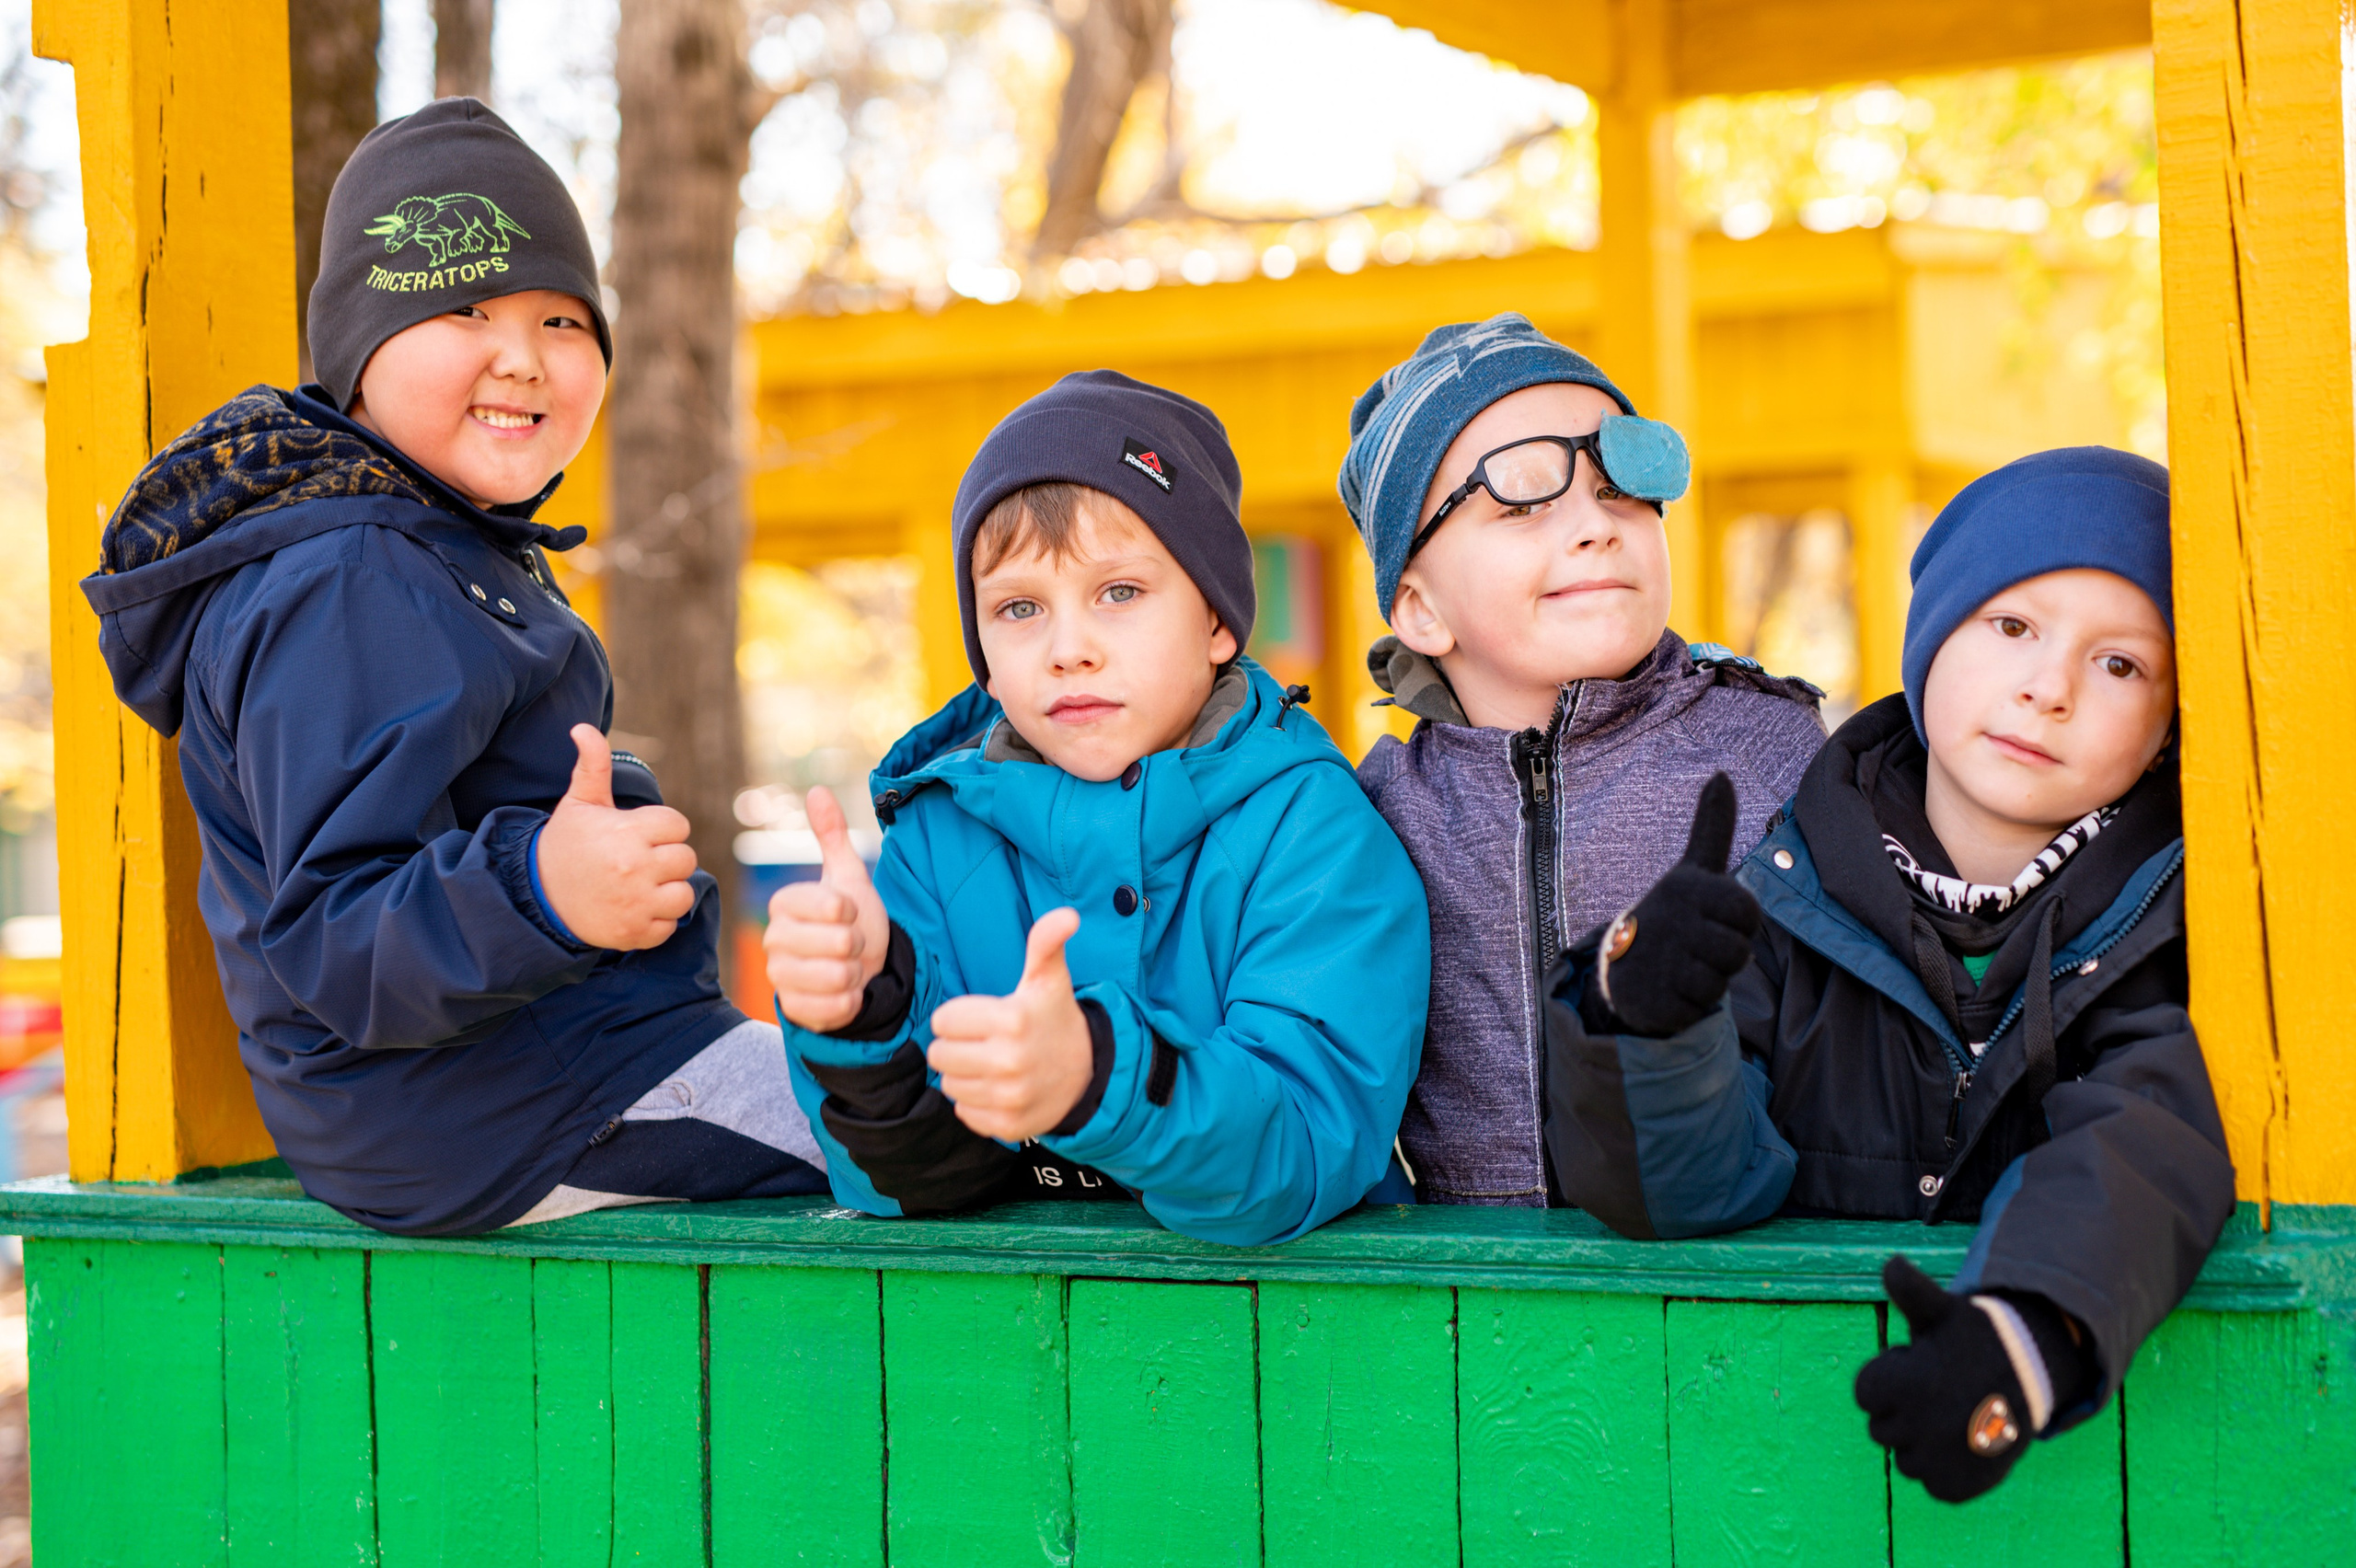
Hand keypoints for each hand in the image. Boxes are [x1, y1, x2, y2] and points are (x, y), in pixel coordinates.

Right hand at [535, 724, 697, 950]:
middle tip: (638, 861)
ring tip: (640, 885)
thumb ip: (592, 765)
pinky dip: (657, 920)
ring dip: (668, 890)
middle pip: (686, 858)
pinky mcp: (636, 933)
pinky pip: (670, 925)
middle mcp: (636, 868)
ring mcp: (637, 903)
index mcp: (627, 833)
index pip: (677, 825)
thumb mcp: (578, 804)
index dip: (661, 829)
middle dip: (666, 858)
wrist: (536, 898)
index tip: (638, 835)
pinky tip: (633, 907)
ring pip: (684, 893)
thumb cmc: (564, 846)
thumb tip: (583, 728)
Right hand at [765, 786, 890, 1031]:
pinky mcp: (793, 1009)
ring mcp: (779, 977)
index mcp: (784, 903)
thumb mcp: (848, 877)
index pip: (834, 906)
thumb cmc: (851, 921)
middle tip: (851, 945)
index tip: (849, 915)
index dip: (854, 913)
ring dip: (856, 973)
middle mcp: (774, 939)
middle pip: (840, 943)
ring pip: (838, 976)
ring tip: (848, 967)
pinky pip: (836, 1007)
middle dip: (858, 946)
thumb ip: (832, 836)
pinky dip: (851, 1001)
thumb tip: (817, 790)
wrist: (856, 970)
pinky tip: (844, 992)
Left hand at [926, 908, 1093, 1141]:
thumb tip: (1067, 915)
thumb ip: (1046, 943)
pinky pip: (963, 1112)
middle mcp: (1009, 1061)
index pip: (943, 1020)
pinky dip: (976, 1102)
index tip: (984, 1018)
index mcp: (1012, 1019)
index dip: (959, 1017)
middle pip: (939, 1055)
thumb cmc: (1054, 1018)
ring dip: (964, 1074)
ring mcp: (1009, 1097)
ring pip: (948, 1084)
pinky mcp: (1007, 1125)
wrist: (1088, 1073)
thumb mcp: (1048, 979)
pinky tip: (999, 1088)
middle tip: (984, 1042)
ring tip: (992, 1064)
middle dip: (956, 1046)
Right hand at [1594, 772, 1761, 1035]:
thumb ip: (1712, 826)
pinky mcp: (1653, 1001)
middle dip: (1725, 957)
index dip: (1740, 923)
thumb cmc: (1674, 914)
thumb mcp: (1694, 870)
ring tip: (1684, 968)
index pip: (1748, 912)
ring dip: (1709, 982)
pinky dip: (1689, 1006)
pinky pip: (1699, 1010)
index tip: (1715, 919)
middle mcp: (1673, 922)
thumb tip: (1721, 773)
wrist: (1621, 965)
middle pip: (1739, 953)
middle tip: (1697, 948)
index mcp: (1688, 888)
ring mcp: (1660, 963)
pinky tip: (1670, 989)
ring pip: (1721, 983)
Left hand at [1855, 1256, 2072, 1502]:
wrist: (2031, 1379)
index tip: (1919, 1365)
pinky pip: (1933, 1485)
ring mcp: (1939, 1461)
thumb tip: (1891, 1262)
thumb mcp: (1941, 1311)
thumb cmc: (1976, 1340)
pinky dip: (1945, 1471)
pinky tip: (1966, 1444)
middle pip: (1881, 1429)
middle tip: (1940, 1391)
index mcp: (1905, 1384)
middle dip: (1903, 1410)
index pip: (1865, 1394)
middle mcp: (1919, 1427)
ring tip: (1954, 1417)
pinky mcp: (1958, 1487)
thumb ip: (1909, 1288)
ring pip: (1905, 1460)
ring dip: (1921, 1443)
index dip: (1890, 1377)